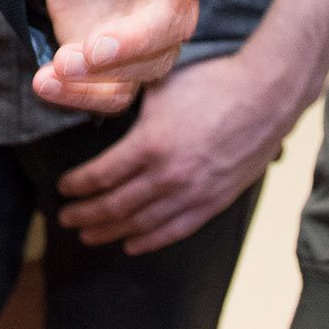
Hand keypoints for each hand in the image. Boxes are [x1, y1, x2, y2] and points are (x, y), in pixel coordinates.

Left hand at [29, 0, 212, 111]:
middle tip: (90, 49)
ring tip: (57, 69)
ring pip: (144, 67)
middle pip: (170, 25)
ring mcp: (148, 35)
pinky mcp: (120, 67)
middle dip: (130, 42)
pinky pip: (114, 93)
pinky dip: (82, 96)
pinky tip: (46, 85)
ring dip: (102, 75)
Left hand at [55, 42, 300, 252]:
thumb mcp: (159, 86)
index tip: (63, 188)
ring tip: (88, 235)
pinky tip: (131, 244)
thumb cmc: (212, 83)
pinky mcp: (214, 202)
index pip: (100, 175)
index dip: (77, 185)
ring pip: (141, 224)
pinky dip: (149, 240)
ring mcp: (192, 194)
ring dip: (110, 232)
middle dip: (85, 214)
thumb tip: (99, 103)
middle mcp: (168, 176)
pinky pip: (175, 230)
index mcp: (149, 145)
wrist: (265, 96)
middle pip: (115, 206)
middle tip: (65, 218)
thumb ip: (130, 105)